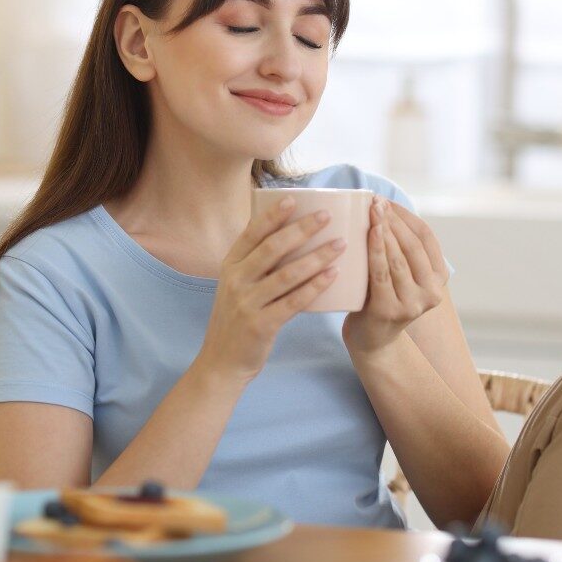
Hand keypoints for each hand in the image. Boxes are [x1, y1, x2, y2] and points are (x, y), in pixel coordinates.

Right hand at [198, 197, 345, 382]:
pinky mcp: (261, 324)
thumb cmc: (237, 319)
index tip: (294, 198)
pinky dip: (315, 286)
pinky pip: (293, 301)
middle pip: (272, 248)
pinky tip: (333, 274)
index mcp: (230, 266)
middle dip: (302, 229)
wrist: (221, 362)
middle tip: (327, 216)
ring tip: (340, 244)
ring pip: (287, 274)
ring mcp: (247, 303)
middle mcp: (236, 280)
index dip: (272, 215)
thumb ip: (255, 263)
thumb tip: (288, 235)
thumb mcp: (236, 286)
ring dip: (316, 257)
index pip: (251, 233)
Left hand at [342, 196, 449, 354]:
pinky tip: (370, 231)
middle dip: (394, 219)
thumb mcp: (399, 274)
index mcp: (439, 279)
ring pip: (398, 258)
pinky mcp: (390, 311)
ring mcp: (412, 304)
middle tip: (375, 200)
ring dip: (384, 229)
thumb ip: (401, 249)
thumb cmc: (381, 297)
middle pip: (413, 246)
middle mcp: (431, 293)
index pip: (426, 238)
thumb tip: (384, 205)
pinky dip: (377, 249)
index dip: (407, 216)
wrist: (370, 340)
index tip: (387, 201)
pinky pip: (382, 273)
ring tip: (370, 210)